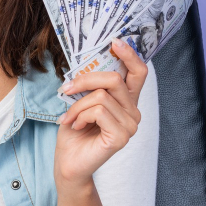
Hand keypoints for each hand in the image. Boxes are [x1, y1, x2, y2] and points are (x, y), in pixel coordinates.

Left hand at [53, 38, 148, 184]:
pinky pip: (98, 111)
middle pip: (114, 79)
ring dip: (77, 105)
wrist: (68, 163)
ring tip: (69, 118)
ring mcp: (130, 126)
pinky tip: (76, 126)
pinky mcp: (121, 137)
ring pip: (101, 96)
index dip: (129, 54)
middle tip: (67, 89)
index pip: (139, 72)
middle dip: (86, 80)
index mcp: (127, 101)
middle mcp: (134, 112)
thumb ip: (92, 85)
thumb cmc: (74, 132)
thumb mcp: (81, 101)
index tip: (114, 42)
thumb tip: (88, 62)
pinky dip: (80, 115)